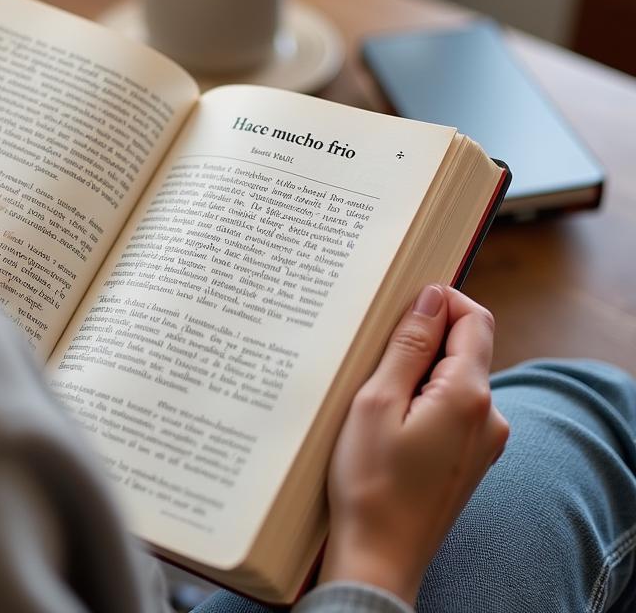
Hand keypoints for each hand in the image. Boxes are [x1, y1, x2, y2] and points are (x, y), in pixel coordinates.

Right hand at [317, 285, 508, 605]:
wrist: (378, 559)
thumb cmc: (369, 483)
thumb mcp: (376, 402)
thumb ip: (408, 346)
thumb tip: (430, 298)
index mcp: (469, 395)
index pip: (473, 318)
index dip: (438, 300)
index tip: (396, 303)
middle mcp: (488, 416)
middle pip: (463, 346)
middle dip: (420, 337)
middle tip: (370, 350)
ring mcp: (482, 441)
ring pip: (453, 378)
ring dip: (416, 370)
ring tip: (369, 391)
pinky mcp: (469, 459)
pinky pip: (450, 408)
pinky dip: (420, 399)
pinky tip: (384, 419)